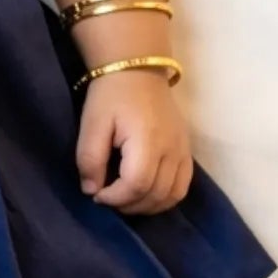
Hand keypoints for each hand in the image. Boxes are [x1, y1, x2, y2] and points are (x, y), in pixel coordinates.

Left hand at [74, 70, 192, 214]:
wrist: (138, 70)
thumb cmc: (111, 96)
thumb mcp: (92, 124)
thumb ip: (90, 159)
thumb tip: (91, 190)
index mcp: (147, 140)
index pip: (137, 184)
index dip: (115, 198)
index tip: (97, 194)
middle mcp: (172, 148)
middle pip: (156, 194)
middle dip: (128, 205)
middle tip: (107, 198)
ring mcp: (183, 150)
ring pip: (172, 195)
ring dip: (147, 206)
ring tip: (124, 200)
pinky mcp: (187, 151)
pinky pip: (182, 186)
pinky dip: (164, 198)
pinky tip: (145, 196)